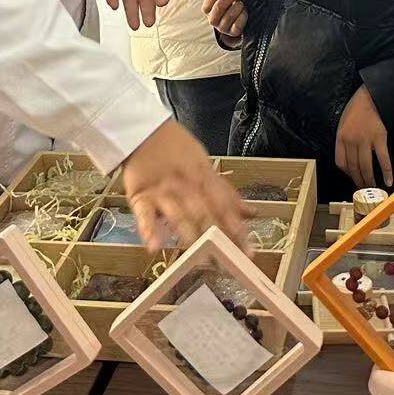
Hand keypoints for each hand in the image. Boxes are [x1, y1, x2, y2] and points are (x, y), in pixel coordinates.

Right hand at [122, 119, 250, 252]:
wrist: (143, 131)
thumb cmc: (177, 150)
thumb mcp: (206, 166)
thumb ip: (227, 193)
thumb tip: (253, 213)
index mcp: (204, 177)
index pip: (224, 206)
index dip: (237, 229)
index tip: (248, 251)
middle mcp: (186, 185)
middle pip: (205, 214)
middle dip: (218, 239)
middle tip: (228, 263)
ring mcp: (162, 191)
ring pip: (178, 216)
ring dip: (189, 237)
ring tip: (200, 260)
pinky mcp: (140, 196)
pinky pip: (145, 214)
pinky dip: (149, 230)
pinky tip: (154, 247)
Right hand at [203, 0, 246, 38]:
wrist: (234, 22)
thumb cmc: (228, 7)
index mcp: (207, 9)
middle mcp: (212, 19)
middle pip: (219, 5)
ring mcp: (222, 27)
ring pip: (229, 15)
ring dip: (238, 6)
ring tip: (241, 3)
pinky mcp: (232, 32)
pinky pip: (238, 24)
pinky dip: (243, 15)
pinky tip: (243, 12)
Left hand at [334, 86, 392, 188]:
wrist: (371, 96)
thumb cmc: (357, 108)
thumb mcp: (344, 122)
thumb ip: (344, 139)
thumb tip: (349, 156)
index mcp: (341, 137)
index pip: (341, 162)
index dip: (347, 173)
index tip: (353, 178)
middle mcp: (351, 140)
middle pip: (353, 167)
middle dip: (359, 180)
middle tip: (363, 189)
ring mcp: (365, 140)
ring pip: (366, 166)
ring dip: (370, 179)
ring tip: (373, 188)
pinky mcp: (379, 138)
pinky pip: (383, 159)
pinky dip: (386, 171)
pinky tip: (388, 180)